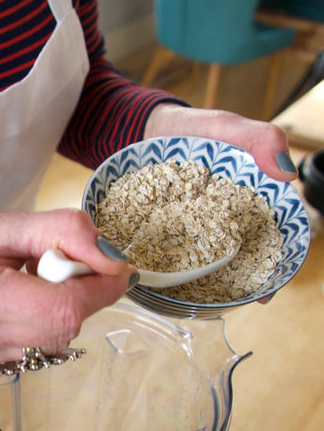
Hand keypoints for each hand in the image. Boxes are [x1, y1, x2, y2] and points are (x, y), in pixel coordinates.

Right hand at [0, 209, 136, 369]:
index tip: (116, 268)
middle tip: (65, 266)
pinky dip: (42, 325)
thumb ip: (61, 232)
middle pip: (62, 328)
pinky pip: (34, 350)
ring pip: (52, 343)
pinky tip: (18, 305)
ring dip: (61, 311)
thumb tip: (113, 258)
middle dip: (82, 296)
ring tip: (32, 284)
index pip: (61, 308)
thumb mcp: (1, 221)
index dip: (101, 290)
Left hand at [146, 103, 291, 303]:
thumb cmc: (191, 128)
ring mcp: (188, 227)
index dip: (270, 268)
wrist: (144, 129)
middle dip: (235, 284)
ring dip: (201, 284)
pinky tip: (158, 284)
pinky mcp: (160, 228)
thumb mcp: (226, 127)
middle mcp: (216, 221)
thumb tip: (286, 171)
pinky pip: (164, 254)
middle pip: (234, 259)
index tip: (264, 292)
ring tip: (195, 303)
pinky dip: (166, 271)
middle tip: (229, 303)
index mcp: (241, 203)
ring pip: (201, 264)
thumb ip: (259, 139)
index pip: (265, 240)